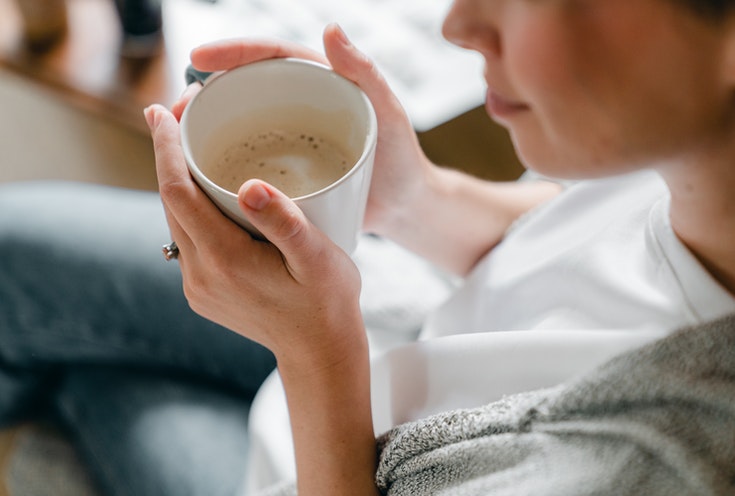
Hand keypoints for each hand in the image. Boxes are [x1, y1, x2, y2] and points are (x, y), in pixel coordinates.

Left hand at [147, 104, 363, 366]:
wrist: (320, 354)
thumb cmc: (327, 303)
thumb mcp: (318, 259)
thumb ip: (285, 223)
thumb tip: (250, 185)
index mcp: (224, 260)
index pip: (177, 192)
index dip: (165, 147)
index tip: (161, 109)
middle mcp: (200, 274)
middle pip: (170, 202)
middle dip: (169, 154)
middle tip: (182, 111)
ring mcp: (197, 286)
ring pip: (176, 221)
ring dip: (179, 181)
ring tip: (193, 143)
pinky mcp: (203, 292)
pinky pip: (187, 240)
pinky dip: (191, 209)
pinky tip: (209, 192)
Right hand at [172, 23, 433, 238]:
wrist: (403, 207)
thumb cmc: (401, 157)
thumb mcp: (387, 112)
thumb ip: (364, 72)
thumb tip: (331, 27)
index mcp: (316, 83)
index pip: (269, 57)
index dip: (233, 53)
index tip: (199, 57)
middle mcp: (295, 106)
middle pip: (242, 91)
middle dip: (203, 94)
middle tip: (173, 109)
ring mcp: (285, 140)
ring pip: (237, 128)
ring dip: (202, 132)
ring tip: (173, 142)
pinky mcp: (281, 173)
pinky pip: (245, 164)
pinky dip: (219, 167)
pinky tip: (196, 178)